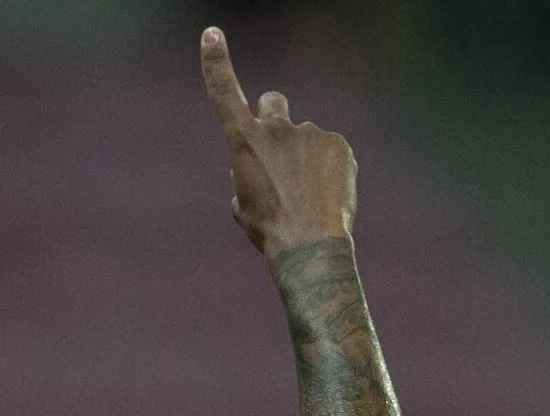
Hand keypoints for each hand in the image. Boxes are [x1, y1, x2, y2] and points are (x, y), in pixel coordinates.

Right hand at [200, 27, 355, 260]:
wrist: (309, 246)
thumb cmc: (268, 229)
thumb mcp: (242, 203)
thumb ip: (245, 174)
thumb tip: (253, 166)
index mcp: (243, 141)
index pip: (224, 92)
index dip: (216, 62)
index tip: (211, 34)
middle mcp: (276, 127)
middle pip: (273, 102)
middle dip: (275, 119)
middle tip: (283, 154)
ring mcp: (309, 132)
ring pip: (304, 137)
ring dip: (305, 156)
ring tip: (308, 194)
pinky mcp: (338, 143)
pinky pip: (330, 150)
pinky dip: (329, 168)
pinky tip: (327, 194)